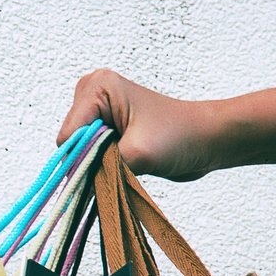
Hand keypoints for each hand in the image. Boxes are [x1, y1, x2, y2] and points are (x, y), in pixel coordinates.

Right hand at [58, 68, 224, 180]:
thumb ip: (100, 169)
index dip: (83, 160)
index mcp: (97, 87)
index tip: (109, 169)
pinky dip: (103, 165)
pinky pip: (89, 155)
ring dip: (99, 164)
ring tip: (128, 159)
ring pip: (78, 153)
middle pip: (70, 144)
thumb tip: (74, 188)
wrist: (207, 140)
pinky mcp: (105, 127)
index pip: (68, 137)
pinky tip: (125, 161)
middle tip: (123, 161)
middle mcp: (92, 94)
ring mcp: (97, 111)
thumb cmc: (180, 138)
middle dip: (91, 160)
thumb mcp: (135, 155)